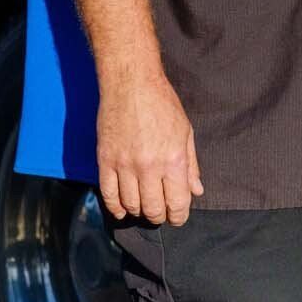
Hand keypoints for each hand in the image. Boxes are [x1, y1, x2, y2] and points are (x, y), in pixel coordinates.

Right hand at [96, 74, 203, 225]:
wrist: (131, 84)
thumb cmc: (163, 104)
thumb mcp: (185, 132)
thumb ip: (191, 165)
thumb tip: (196, 191)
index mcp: (174, 160)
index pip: (177, 203)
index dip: (179, 216)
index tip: (178, 217)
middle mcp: (149, 166)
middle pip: (153, 208)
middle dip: (159, 216)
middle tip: (161, 214)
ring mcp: (124, 165)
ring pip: (130, 205)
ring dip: (138, 212)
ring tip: (144, 208)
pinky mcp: (104, 161)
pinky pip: (108, 194)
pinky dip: (115, 207)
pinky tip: (122, 209)